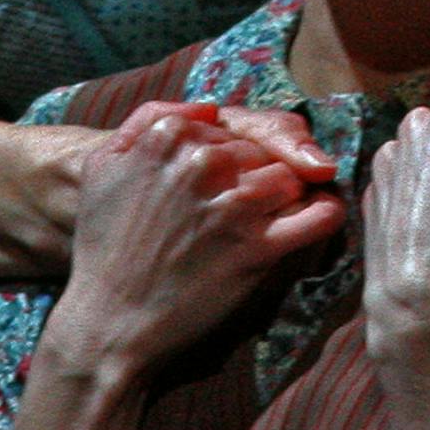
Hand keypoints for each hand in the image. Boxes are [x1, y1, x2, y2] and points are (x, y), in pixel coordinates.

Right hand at [52, 102, 343, 382]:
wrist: (108, 321)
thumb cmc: (105, 245)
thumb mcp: (104, 165)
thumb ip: (151, 119)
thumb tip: (208, 107)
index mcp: (170, 138)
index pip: (230, 131)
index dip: (228, 159)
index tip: (212, 186)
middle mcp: (204, 165)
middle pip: (262, 153)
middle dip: (255, 176)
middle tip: (232, 211)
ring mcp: (233, 206)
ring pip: (291, 177)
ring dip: (285, 198)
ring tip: (263, 222)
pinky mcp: (257, 249)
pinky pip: (319, 215)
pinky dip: (326, 214)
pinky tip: (316, 219)